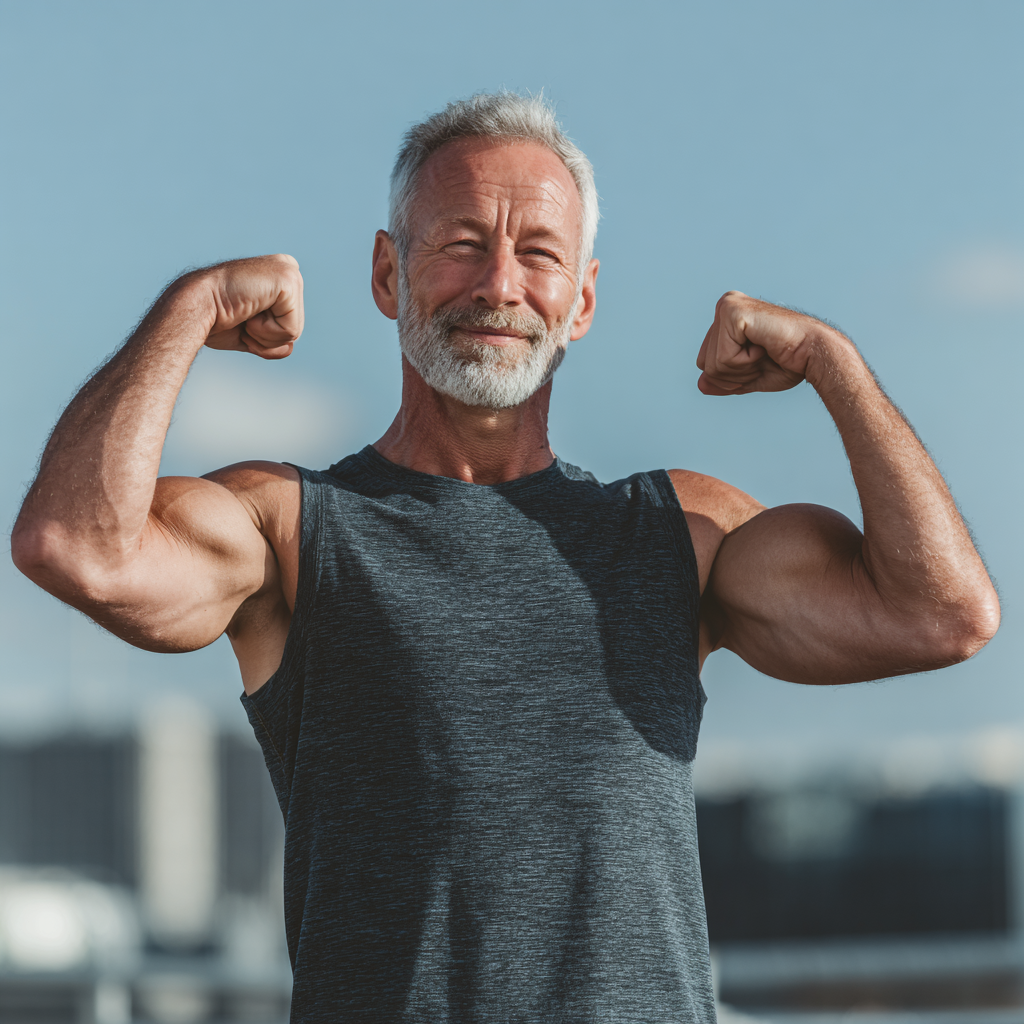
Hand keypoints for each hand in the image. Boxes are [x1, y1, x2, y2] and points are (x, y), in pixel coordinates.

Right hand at [191, 254, 303, 359]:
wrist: (196, 306)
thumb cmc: (214, 319)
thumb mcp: (248, 335)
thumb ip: (271, 341)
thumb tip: (289, 348)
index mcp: (281, 279)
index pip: (290, 326)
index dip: (263, 335)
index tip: (240, 316)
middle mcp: (289, 270)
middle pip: (295, 330)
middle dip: (265, 336)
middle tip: (241, 315)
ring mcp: (290, 272)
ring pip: (294, 331)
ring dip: (264, 334)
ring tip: (244, 310)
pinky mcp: (288, 281)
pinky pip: (290, 328)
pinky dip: (266, 330)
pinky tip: (249, 308)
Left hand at [696, 291, 835, 394]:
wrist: (816, 354)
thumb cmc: (789, 362)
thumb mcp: (749, 376)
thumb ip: (724, 380)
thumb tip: (700, 385)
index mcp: (726, 319)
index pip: (705, 363)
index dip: (730, 376)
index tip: (759, 361)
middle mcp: (724, 307)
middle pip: (704, 364)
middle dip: (734, 374)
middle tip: (763, 357)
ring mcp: (726, 306)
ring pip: (712, 364)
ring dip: (742, 368)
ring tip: (764, 351)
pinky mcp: (732, 312)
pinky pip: (723, 357)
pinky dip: (745, 362)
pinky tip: (764, 346)